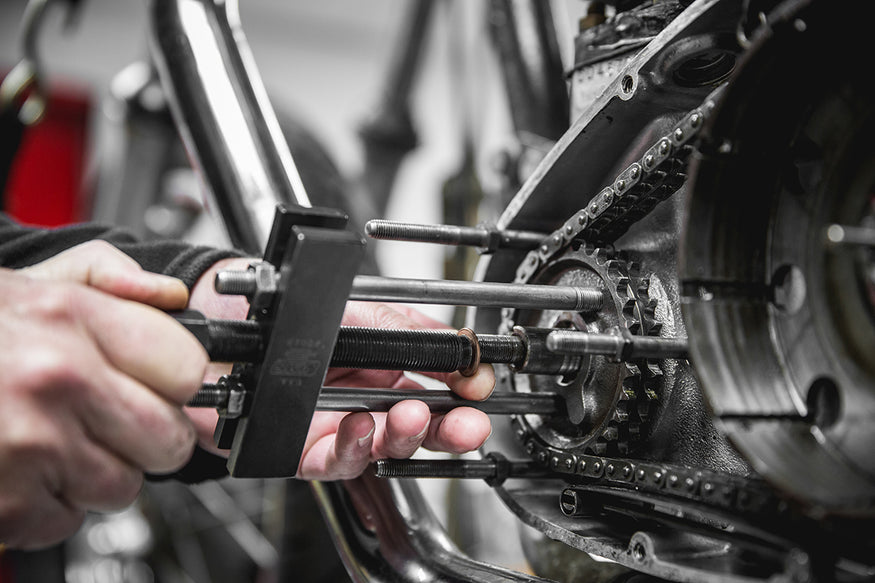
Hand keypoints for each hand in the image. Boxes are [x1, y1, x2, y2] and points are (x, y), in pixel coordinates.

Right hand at [0, 242, 207, 548]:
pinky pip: (68, 521)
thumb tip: (169, 294)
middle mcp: (57, 378)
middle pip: (169, 439)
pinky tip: (22, 470)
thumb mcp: (30, 283)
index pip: (187, 369)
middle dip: (148, 438)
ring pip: (123, 486)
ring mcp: (31, 444)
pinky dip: (48, 506)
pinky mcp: (6, 504)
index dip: (177, 383)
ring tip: (53, 441)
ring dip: (97, 474)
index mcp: (71, 318)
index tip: (163, 387)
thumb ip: (106, 277)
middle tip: (109, 423)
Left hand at [186, 258, 493, 480]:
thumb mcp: (355, 307)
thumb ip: (406, 325)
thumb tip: (457, 342)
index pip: (437, 385)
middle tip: (468, 426)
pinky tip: (358, 425)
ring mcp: (337, 426)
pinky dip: (351, 446)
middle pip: (420, 425)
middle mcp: (366, 399)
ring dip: (403, 436)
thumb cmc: (281, 312)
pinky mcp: (303, 449)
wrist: (220, 320)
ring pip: (383, 447)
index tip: (479, 387)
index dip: (462, 390)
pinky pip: (334, 459)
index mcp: (385, 365)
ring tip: (412, 417)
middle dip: (449, 429)